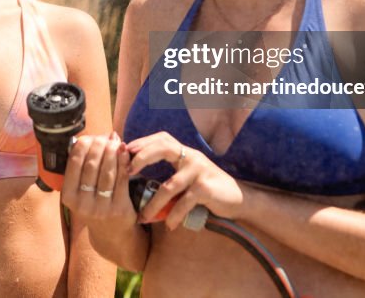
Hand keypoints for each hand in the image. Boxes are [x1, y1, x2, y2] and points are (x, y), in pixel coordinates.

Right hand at [61, 132, 137, 225]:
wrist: (112, 234)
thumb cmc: (95, 204)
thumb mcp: (81, 190)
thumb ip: (84, 166)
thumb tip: (97, 137)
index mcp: (68, 195)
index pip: (74, 162)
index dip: (83, 145)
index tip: (91, 137)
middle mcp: (82, 203)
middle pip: (91, 165)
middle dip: (99, 146)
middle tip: (105, 138)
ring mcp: (100, 207)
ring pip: (107, 171)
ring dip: (112, 152)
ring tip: (115, 142)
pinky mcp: (119, 209)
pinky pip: (121, 179)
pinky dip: (123, 162)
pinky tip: (125, 151)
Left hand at [127, 131, 243, 229]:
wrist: (238, 198)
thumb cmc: (207, 188)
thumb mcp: (188, 174)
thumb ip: (171, 171)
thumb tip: (138, 177)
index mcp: (185, 152)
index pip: (161, 139)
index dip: (143, 142)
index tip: (125, 151)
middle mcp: (191, 157)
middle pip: (163, 149)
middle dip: (142, 158)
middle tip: (127, 172)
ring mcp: (199, 171)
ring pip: (169, 185)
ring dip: (153, 204)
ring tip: (143, 217)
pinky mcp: (205, 188)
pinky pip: (183, 202)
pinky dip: (174, 215)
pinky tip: (169, 225)